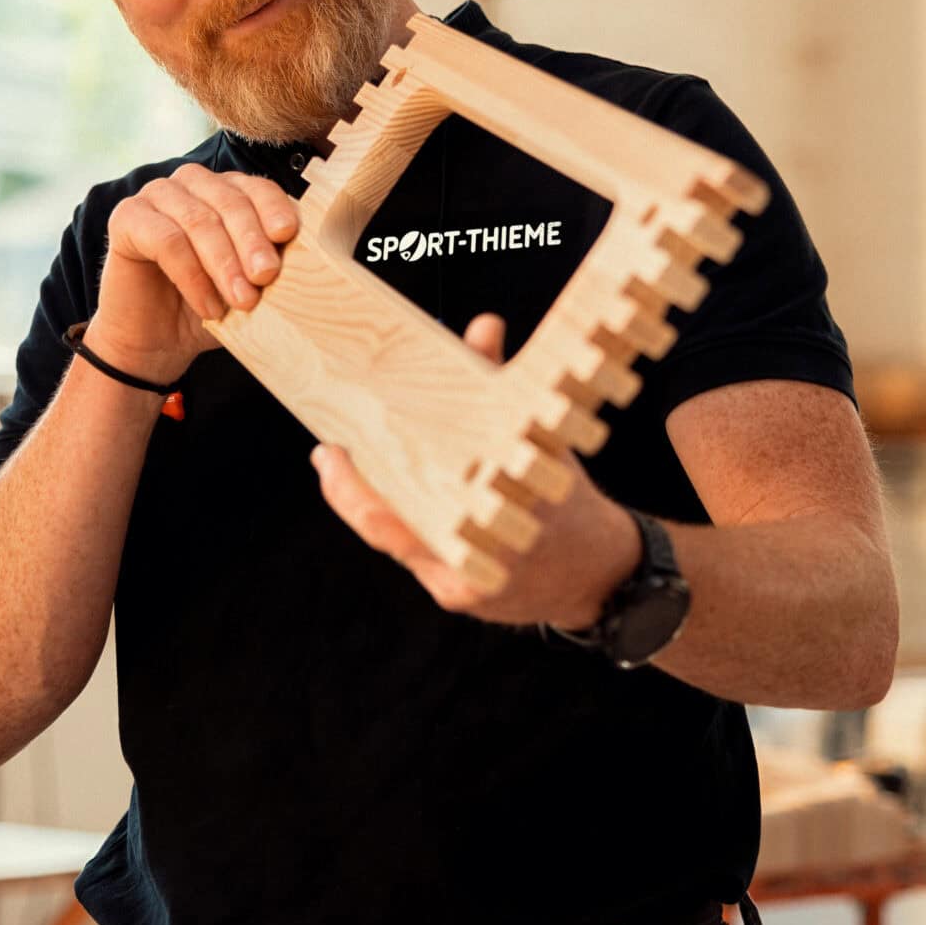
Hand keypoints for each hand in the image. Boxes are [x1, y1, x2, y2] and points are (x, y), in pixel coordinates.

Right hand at [90, 166, 300, 382]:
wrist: (157, 343)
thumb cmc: (211, 307)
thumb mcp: (251, 285)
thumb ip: (273, 265)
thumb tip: (315, 260)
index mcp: (229, 191)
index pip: (257, 188)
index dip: (273, 209)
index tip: (287, 236)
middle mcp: (193, 184)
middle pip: (230, 202)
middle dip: (251, 242)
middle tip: (267, 278)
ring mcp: (157, 195)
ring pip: (199, 220)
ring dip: (224, 263)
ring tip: (242, 302)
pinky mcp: (126, 217)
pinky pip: (165, 239)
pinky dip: (191, 275)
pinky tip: (208, 307)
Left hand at [310, 313, 639, 629]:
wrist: (597, 571)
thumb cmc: (561, 494)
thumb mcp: (538, 437)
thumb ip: (501, 382)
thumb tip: (484, 326)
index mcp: (495, 504)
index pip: (406, 496)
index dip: (355, 481)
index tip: (332, 447)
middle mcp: (475, 553)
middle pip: (386, 527)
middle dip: (349, 492)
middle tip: (328, 455)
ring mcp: (464, 581)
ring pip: (395, 543)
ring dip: (366, 506)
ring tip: (339, 468)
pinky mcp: (458, 598)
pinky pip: (414, 560)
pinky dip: (395, 527)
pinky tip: (380, 498)